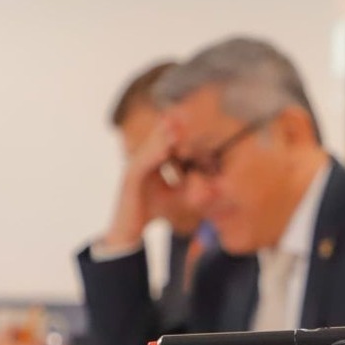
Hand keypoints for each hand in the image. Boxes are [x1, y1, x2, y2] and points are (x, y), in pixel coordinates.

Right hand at [101, 117, 179, 249]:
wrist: (130, 232)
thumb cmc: (153, 213)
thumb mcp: (177, 197)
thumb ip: (191, 186)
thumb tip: (215, 184)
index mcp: (151, 163)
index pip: (165, 142)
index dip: (177, 131)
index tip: (192, 118)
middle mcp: (140, 162)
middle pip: (156, 139)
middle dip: (170, 126)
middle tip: (185, 112)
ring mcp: (133, 168)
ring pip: (149, 148)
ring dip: (162, 136)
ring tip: (176, 124)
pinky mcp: (129, 179)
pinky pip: (142, 163)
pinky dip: (153, 155)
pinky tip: (166, 149)